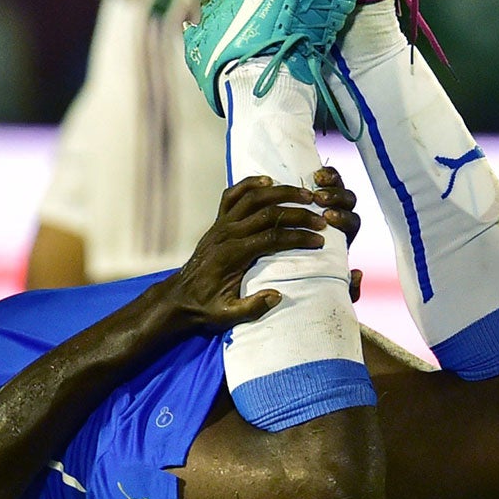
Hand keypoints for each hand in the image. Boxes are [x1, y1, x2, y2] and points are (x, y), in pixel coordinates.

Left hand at [164, 172, 358, 331]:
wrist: (179, 299)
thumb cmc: (205, 308)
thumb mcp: (227, 316)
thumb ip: (252, 307)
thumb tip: (277, 295)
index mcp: (232, 256)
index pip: (272, 238)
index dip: (298, 237)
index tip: (319, 241)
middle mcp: (226, 234)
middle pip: (267, 213)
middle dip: (297, 214)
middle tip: (320, 219)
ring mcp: (220, 225)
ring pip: (252, 197)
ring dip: (280, 192)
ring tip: (305, 194)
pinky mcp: (217, 223)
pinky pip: (232, 195)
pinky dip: (250, 184)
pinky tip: (268, 182)